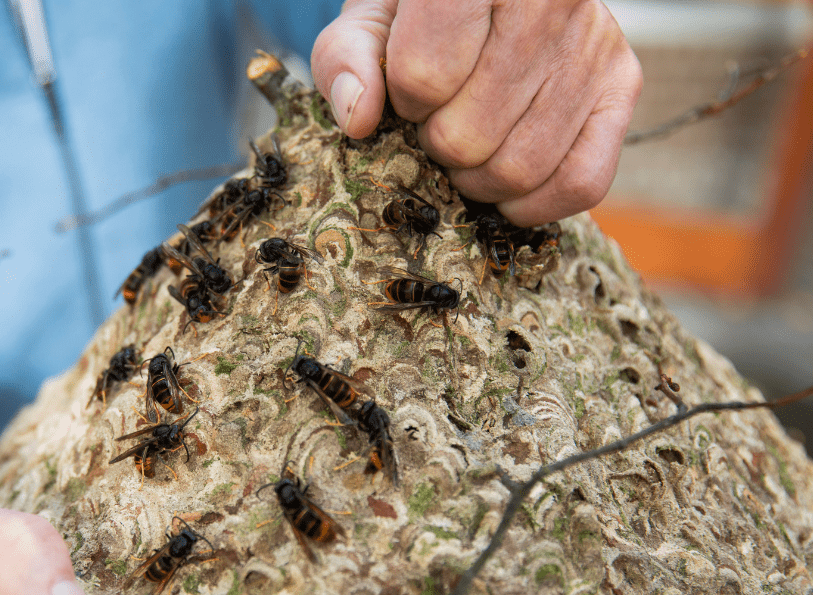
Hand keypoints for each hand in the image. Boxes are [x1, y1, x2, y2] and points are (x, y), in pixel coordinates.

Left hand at [311, 0, 642, 225]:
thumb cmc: (422, 14)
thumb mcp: (370, 22)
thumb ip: (346, 60)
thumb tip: (359, 118)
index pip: (424, 76)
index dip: (404, 100)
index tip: (412, 84)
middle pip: (468, 134)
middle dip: (438, 144)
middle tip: (441, 120)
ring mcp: (594, 43)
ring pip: (519, 167)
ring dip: (477, 178)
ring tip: (470, 143)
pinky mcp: (623, 85)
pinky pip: (581, 182)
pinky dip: (534, 202)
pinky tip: (508, 181)